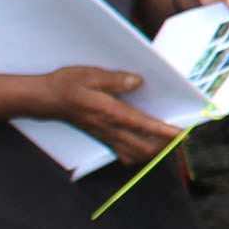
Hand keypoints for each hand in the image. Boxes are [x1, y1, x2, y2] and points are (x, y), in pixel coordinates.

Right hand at [33, 63, 184, 165]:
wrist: (46, 100)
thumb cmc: (68, 85)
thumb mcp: (90, 74)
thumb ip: (114, 80)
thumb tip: (138, 82)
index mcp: (108, 112)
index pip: (142, 125)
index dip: (164, 131)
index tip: (182, 133)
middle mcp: (108, 129)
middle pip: (144, 147)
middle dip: (165, 145)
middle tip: (181, 138)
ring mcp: (105, 136)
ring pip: (135, 154)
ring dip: (154, 151)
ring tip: (169, 143)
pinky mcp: (101, 139)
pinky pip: (124, 154)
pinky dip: (139, 154)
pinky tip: (146, 146)